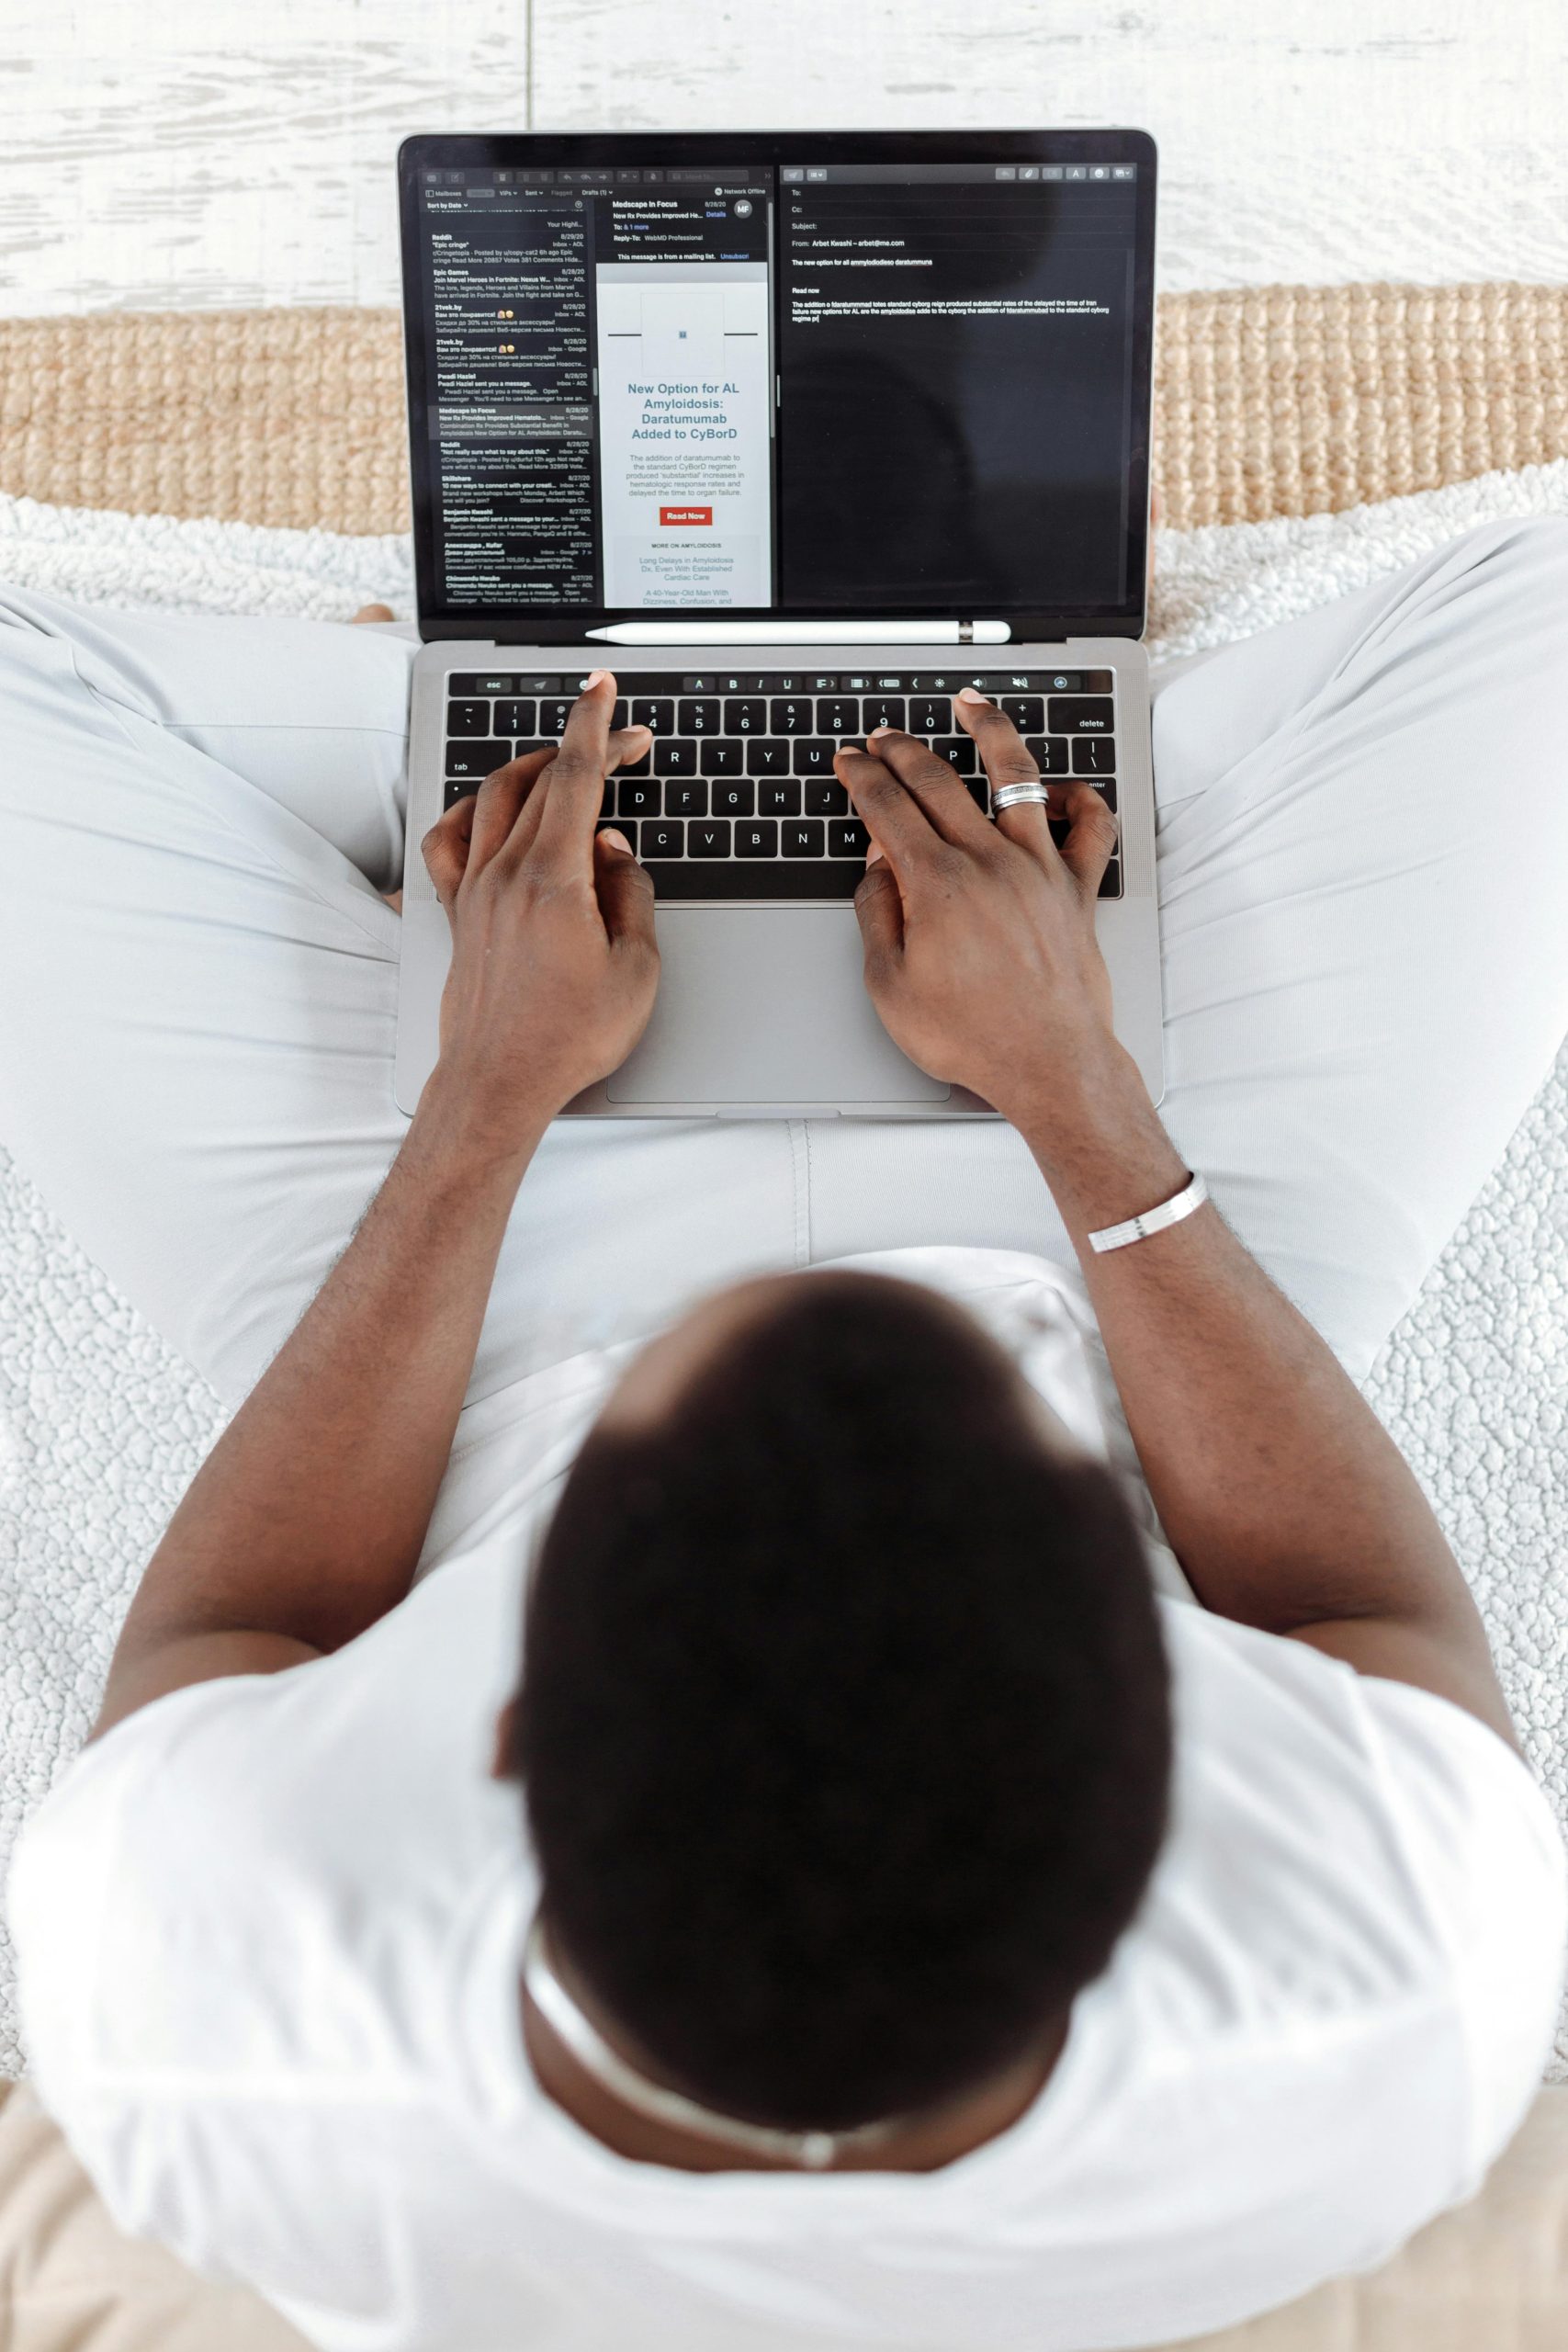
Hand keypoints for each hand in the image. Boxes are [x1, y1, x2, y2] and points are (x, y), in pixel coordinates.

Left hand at [420, 672, 657, 1141]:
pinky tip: (487, 813)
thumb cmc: (568, 1038)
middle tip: (622, 742)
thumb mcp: (637, 969)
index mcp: (555, 879)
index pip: (576, 775)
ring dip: (532, 768)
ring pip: (495, 798)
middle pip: (543, 780)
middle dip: (585, 748)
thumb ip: (631, 893)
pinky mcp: (456, 913)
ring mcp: (473, 890)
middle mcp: (505, 873)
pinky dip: (470, 812)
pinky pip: (449, 840)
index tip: (604, 689)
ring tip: (563, 765)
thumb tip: (615, 849)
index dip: (595, 724)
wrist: (500, 1083)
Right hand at [839, 690, 1121, 1120]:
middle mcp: (989, 861)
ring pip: (1017, 775)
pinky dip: (1079, 799)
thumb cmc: (971, 1035)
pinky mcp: (1078, 888)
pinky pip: (1091, 825)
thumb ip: (876, 915)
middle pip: (938, 780)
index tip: (849, 760)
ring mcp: (1040, 867)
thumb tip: (876, 868)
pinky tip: (1060, 788)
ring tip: (972, 706)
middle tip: (883, 736)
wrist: (1049, 1065)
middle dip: (902, 749)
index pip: (887, 806)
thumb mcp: (889, 985)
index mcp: (936, 882)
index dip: (861, 775)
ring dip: (990, 731)